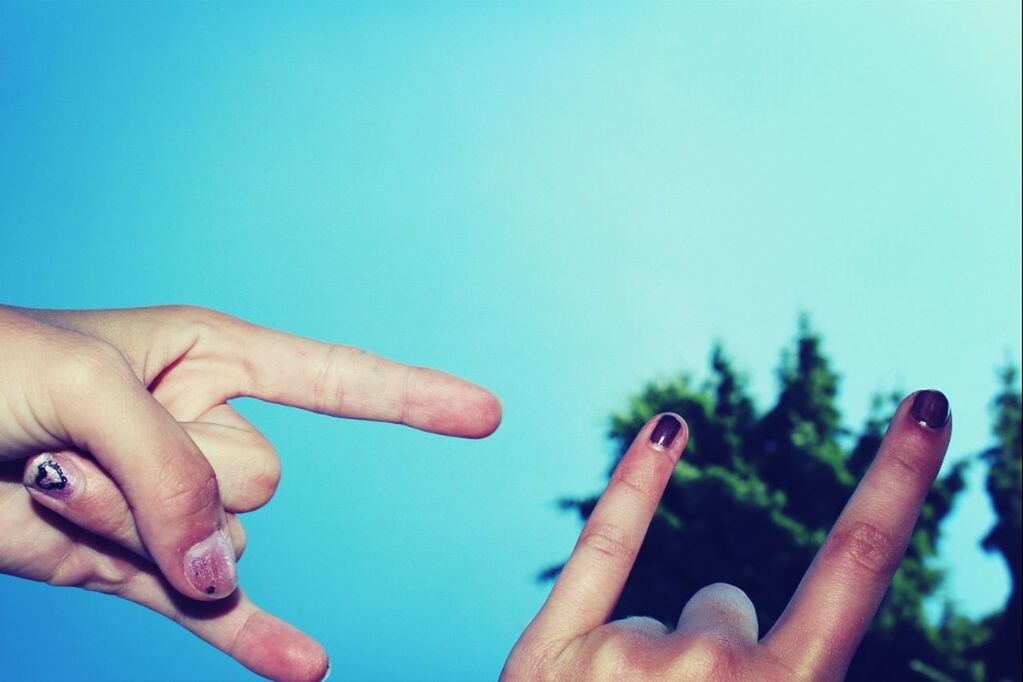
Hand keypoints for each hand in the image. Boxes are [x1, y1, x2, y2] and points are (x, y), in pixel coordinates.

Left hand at [0, 304, 500, 680]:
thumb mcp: (86, 387)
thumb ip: (174, 471)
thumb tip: (220, 570)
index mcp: (209, 355)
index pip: (337, 378)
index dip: (414, 396)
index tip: (486, 414)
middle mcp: (206, 426)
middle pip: (260, 480)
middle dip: (171, 478)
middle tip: (76, 445)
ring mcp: (178, 504)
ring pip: (216, 545)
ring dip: (131, 527)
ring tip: (52, 481)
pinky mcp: (141, 567)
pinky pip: (214, 613)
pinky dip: (255, 639)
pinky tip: (304, 669)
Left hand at [503, 391, 950, 680]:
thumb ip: (782, 678)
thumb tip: (770, 638)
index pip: (857, 568)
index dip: (896, 480)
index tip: (923, 403)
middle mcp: (713, 674)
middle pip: (728, 608)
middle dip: (716, 654)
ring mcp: (626, 661)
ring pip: (662, 618)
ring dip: (650, 663)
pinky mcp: (551, 651)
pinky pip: (602, 547)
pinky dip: (638, 484)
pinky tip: (670, 430)